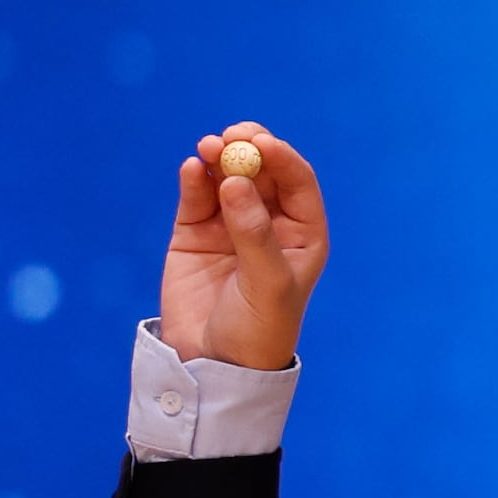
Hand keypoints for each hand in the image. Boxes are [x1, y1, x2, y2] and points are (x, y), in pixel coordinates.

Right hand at [163, 122, 329, 367]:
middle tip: (234, 135)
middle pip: (262, 173)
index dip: (282, 158)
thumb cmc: (258, 328)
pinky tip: (194, 168)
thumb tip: (235, 181)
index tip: (263, 142)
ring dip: (221, 158)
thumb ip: (253, 233)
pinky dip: (195, 178)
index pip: (298, 183)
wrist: (212, 362)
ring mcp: (230, 225)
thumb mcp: (267, 284)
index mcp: (303, 234)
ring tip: (210, 147)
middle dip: (250, 149)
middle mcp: (269, 223)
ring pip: (228, 178)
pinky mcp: (194, 233)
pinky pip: (196, 196)